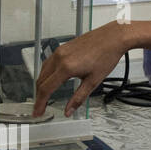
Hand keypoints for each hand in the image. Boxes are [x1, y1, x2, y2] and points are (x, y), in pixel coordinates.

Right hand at [32, 19, 150, 116]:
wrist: (113, 37)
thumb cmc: (106, 56)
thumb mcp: (93, 81)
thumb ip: (78, 98)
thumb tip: (69, 111)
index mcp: (66, 67)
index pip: (46, 89)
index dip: (40, 103)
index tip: (38, 112)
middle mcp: (59, 58)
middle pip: (41, 80)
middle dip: (39, 96)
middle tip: (40, 108)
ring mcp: (59, 51)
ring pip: (42, 71)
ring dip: (41, 85)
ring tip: (44, 96)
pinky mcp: (62, 47)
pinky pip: (47, 63)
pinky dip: (45, 74)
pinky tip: (50, 80)